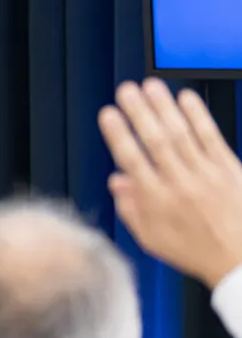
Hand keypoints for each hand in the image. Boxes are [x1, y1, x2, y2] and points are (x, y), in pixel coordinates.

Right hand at [98, 78, 241, 288]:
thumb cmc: (199, 251)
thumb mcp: (153, 239)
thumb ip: (130, 209)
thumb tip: (117, 183)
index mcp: (158, 202)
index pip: (132, 161)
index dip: (118, 135)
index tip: (108, 114)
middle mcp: (181, 185)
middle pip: (156, 141)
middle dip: (139, 112)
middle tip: (126, 90)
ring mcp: (207, 176)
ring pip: (182, 134)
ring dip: (165, 107)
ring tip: (151, 85)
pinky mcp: (229, 170)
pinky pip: (212, 138)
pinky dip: (199, 116)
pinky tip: (187, 98)